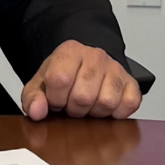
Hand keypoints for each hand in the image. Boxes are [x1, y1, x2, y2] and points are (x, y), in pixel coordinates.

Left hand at [20, 41, 143, 119]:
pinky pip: (128, 105)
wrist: (85, 68)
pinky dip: (117, 114)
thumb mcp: (41, 85)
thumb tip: (36, 111)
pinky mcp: (132, 83)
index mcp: (70, 51)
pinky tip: (106, 108)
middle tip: (72, 104)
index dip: (55, 99)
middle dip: (74, 109)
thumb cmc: (64, 77)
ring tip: (89, 105)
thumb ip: (33, 98)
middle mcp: (96, 55)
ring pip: (106, 103)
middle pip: (83, 96)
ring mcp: (116, 68)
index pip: (59, 80)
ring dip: (95, 113)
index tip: (55, 100)